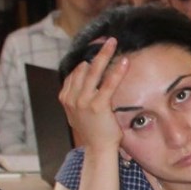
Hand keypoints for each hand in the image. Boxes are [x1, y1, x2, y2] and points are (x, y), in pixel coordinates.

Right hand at [59, 38, 126, 158]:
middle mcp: (72, 98)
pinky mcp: (97, 105)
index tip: (95, 49)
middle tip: (106, 40)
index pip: (74, 73)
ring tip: (113, 43)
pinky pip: (108, 84)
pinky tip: (124, 62)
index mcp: (65, 98)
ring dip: (104, 55)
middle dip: (96, 52)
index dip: (85, 60)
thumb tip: (82, 85)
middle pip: (83, 68)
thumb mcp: (78, 113)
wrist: (97, 149)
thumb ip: (77, 98)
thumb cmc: (92, 132)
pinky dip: (117, 71)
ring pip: (93, 71)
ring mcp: (83, 101)